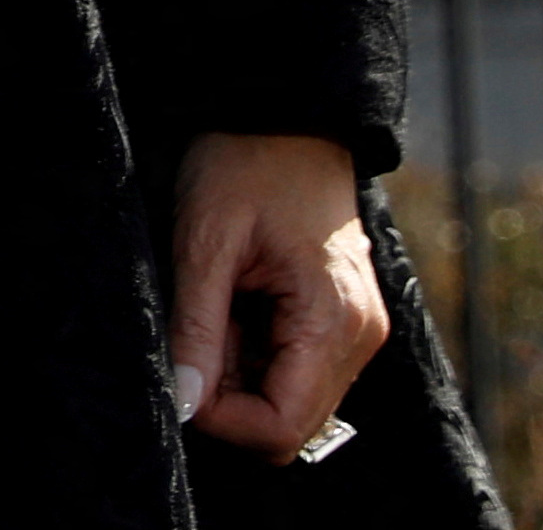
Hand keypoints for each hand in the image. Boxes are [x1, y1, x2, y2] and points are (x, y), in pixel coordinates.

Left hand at [168, 130, 388, 456]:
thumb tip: (183, 402)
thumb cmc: (246, 162)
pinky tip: (238, 301)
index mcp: (333, 322)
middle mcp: (359, 338)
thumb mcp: (206, 241)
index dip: (222, 417)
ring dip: (241, 371)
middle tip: (201, 325)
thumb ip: (195, 327)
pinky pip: (297, 368)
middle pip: (289, 424)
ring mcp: (356, 330)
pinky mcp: (344, 320)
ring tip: (220, 302)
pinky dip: (257, 352)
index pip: (281, 428)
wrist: (288, 113)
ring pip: (291, 399)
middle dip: (231, 393)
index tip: (184, 369)